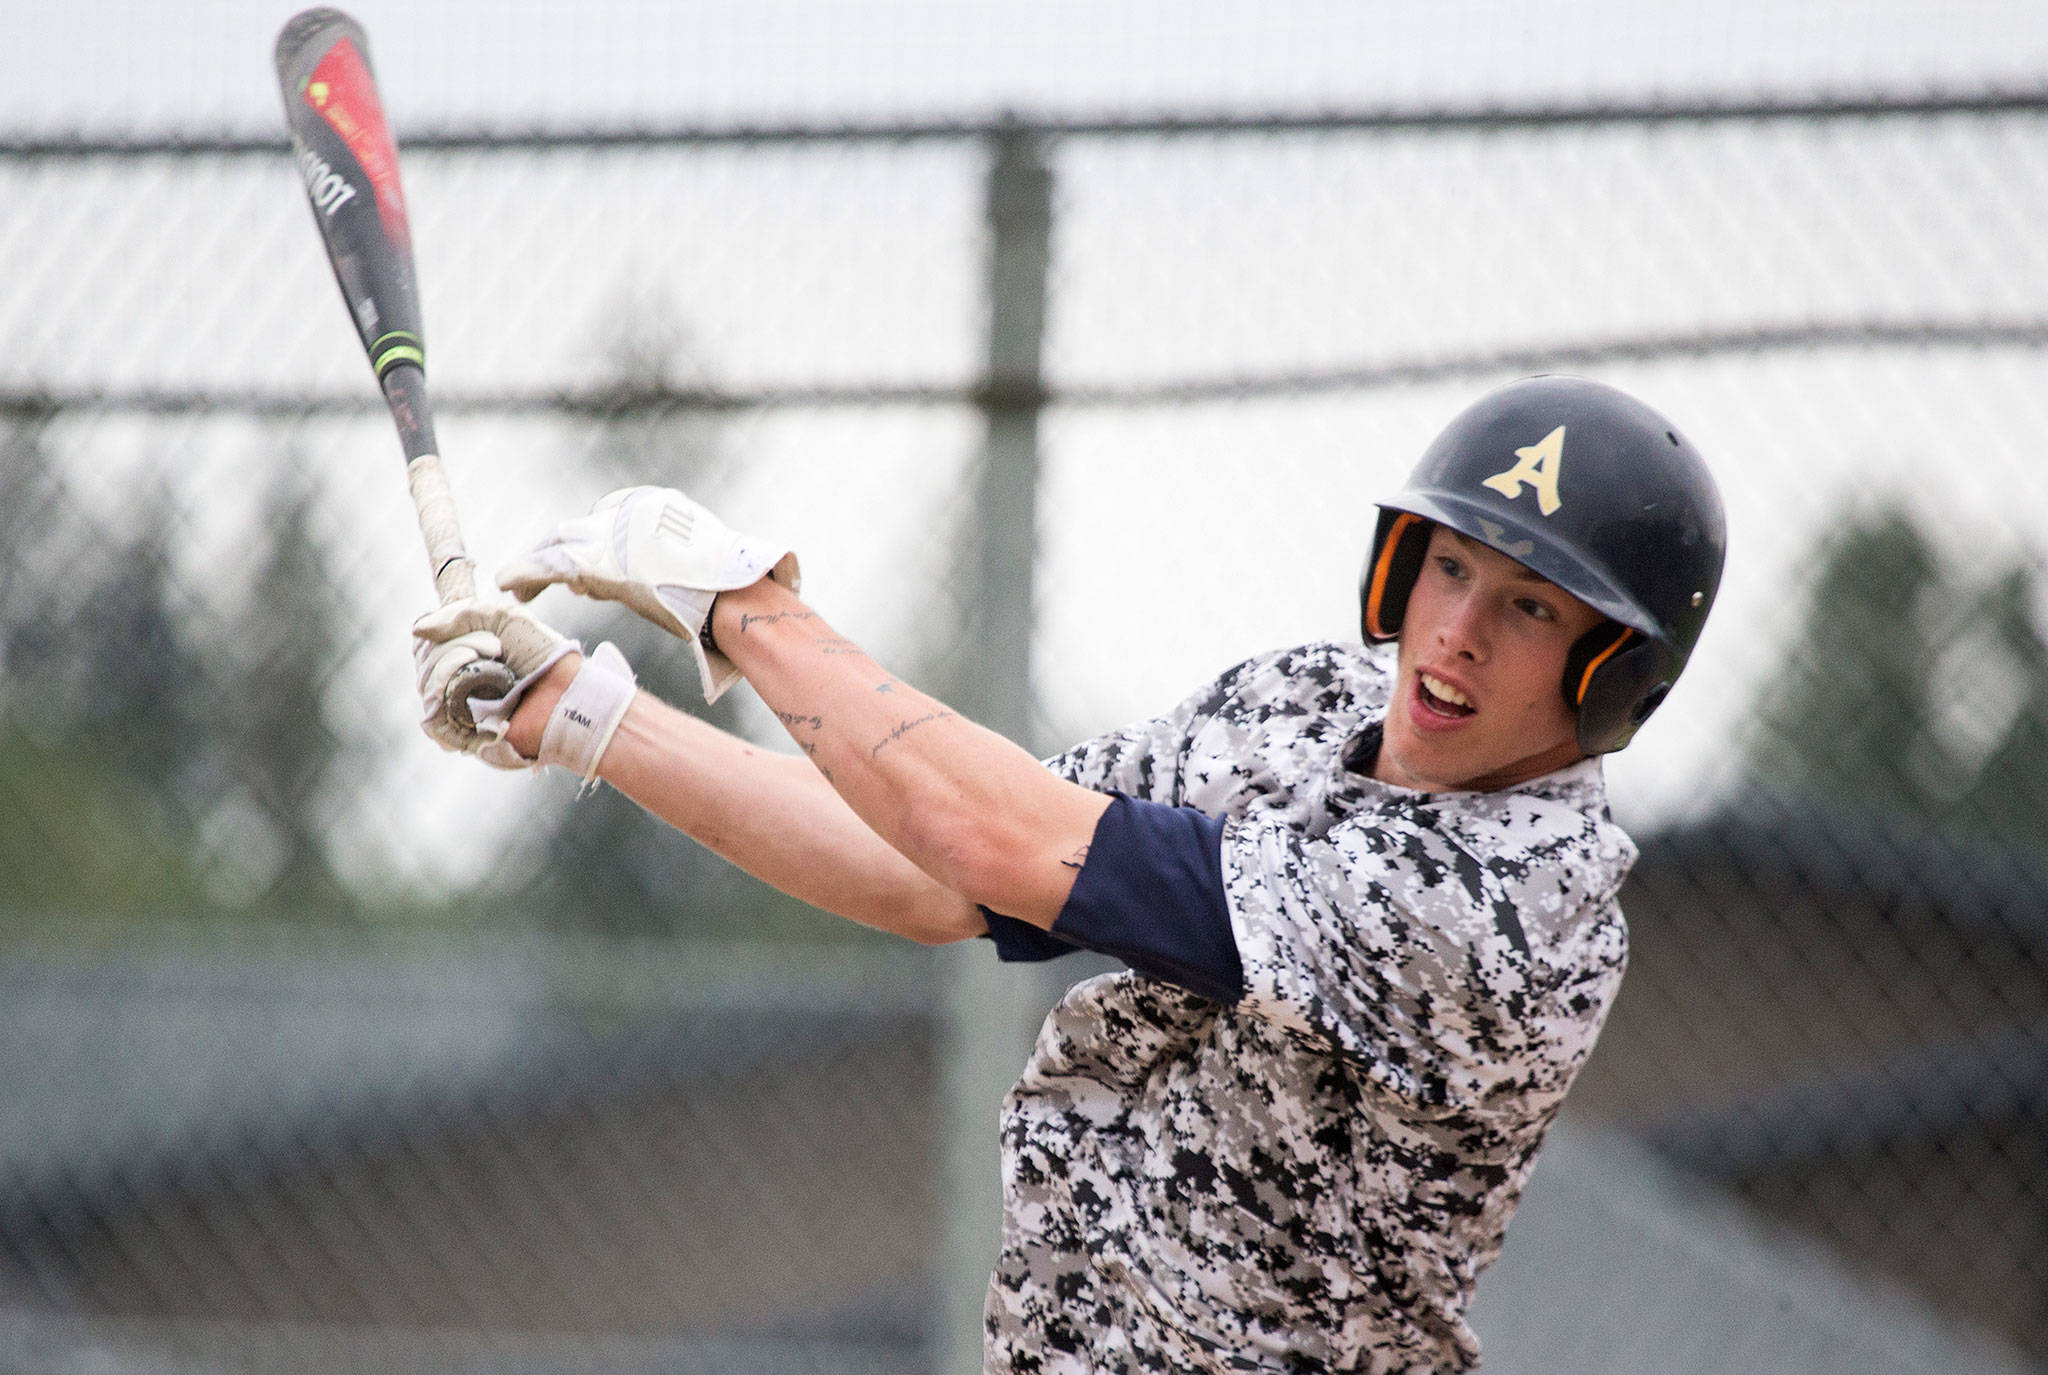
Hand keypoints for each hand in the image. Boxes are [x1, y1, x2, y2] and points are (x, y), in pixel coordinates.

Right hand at [412, 597, 576, 767]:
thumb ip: (461, 614)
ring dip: (457, 669)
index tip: (461, 623)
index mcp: (463, 650)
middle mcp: (455, 679)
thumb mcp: (505, 618)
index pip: (424, 640)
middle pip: (425, 659)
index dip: (434, 630)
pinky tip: (482, 701)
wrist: (568, 696)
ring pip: (428, 686)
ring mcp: (457, 708)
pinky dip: (454, 704)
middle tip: (497, 648)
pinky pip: (434, 721)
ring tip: (498, 669)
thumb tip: (418, 629)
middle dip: (457, 646)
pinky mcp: (464, 735)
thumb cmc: (545, 656)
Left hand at [497, 486, 798, 702]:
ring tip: (513, 585)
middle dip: (553, 553)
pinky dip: (526, 573)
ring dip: (535, 566)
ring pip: (560, 545)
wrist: (737, 597)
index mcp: (659, 506)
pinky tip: (508, 584)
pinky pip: (551, 564)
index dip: (586, 549)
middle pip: (579, 530)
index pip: (607, 523)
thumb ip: (678, 569)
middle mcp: (632, 512)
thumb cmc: (736, 595)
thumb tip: (666, 594)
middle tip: (532, 576)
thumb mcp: (708, 569)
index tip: (575, 576)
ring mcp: (615, 533)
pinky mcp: (599, 561)